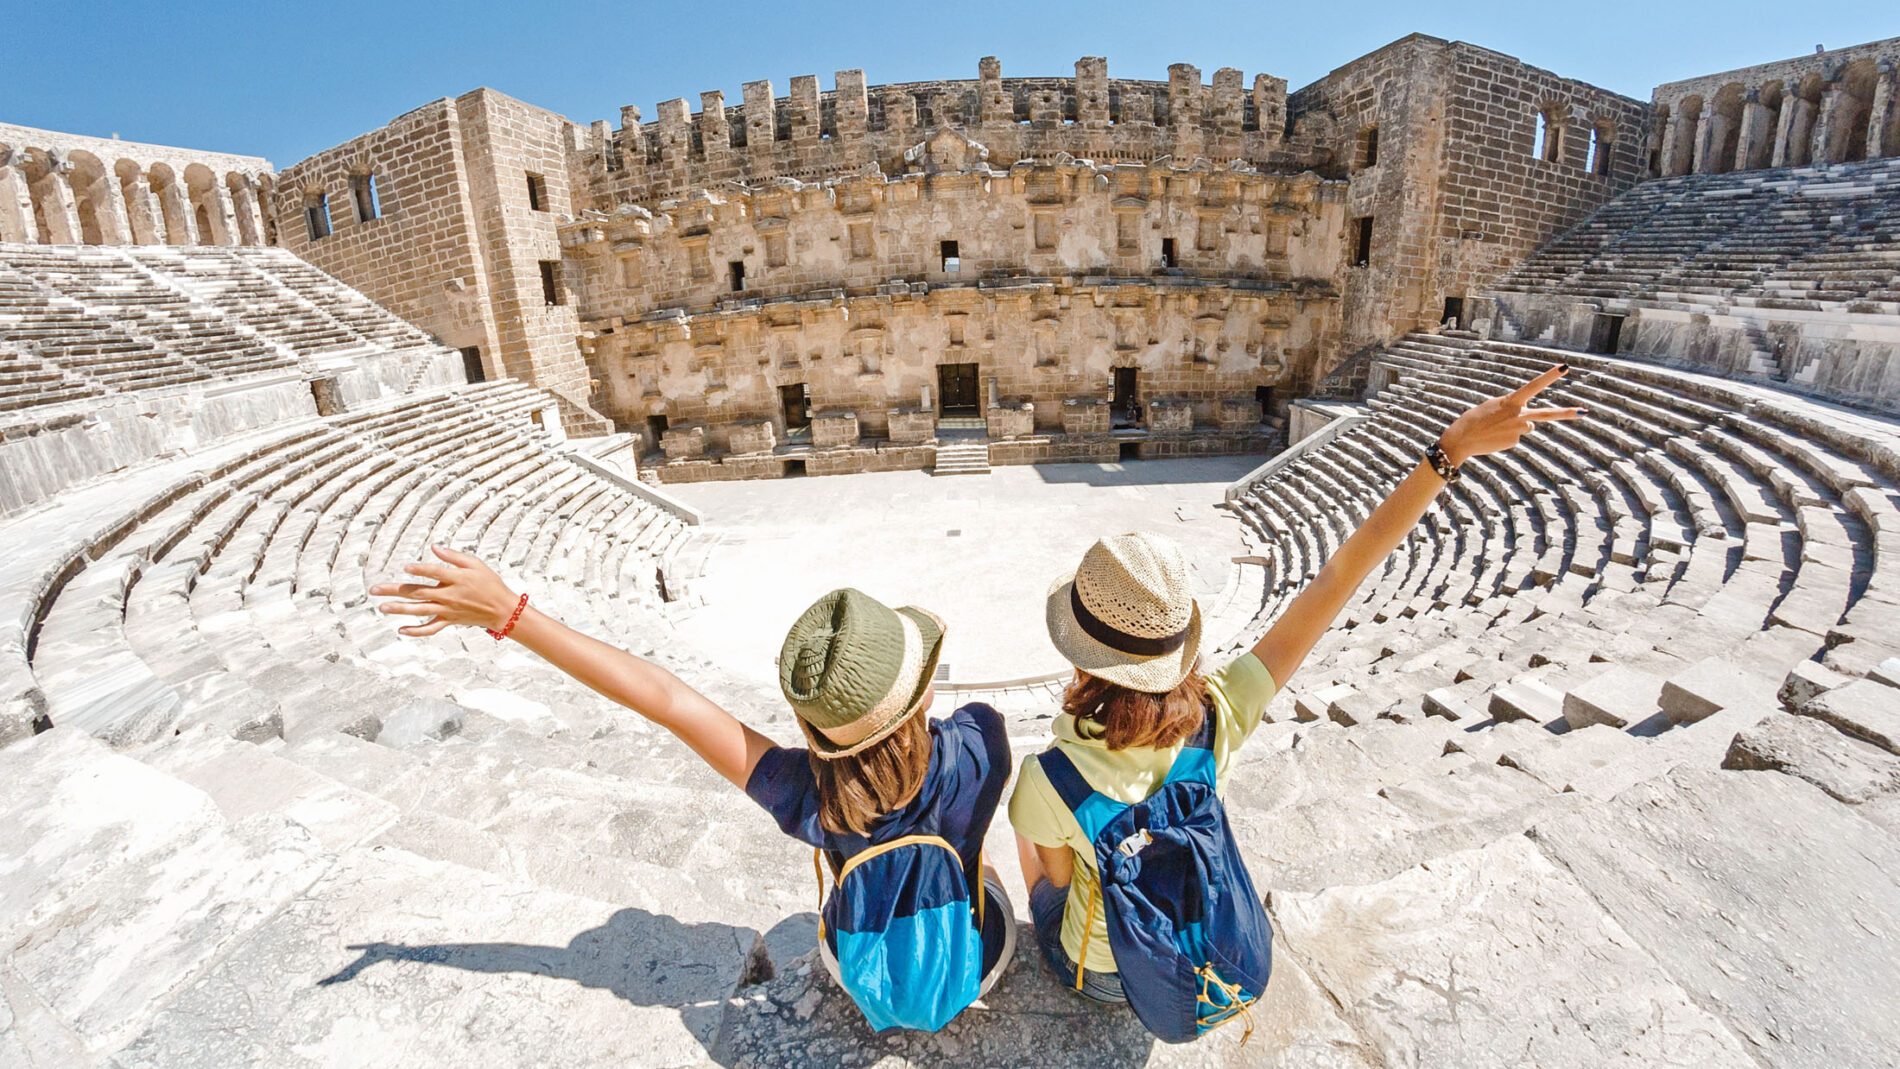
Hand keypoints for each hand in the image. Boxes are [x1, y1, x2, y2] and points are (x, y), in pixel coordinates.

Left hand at [370, 545, 517, 636]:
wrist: (502, 610)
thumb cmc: (490, 583)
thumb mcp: (476, 564)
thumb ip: (454, 557)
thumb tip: (434, 548)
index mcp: (456, 579)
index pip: (434, 573)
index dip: (420, 570)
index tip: (406, 567)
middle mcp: (449, 596)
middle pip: (418, 592)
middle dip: (395, 590)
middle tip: (374, 589)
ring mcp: (448, 610)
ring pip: (419, 610)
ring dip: (399, 609)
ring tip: (382, 607)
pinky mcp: (449, 621)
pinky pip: (431, 628)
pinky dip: (416, 631)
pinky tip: (401, 630)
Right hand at [1438, 363, 1582, 465]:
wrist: (1462, 439)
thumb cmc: (1476, 419)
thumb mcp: (1494, 407)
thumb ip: (1515, 410)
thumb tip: (1531, 424)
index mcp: (1511, 401)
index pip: (1534, 385)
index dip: (1550, 376)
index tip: (1565, 367)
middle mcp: (1518, 415)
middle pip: (1547, 414)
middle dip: (1566, 413)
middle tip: (1584, 412)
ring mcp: (1518, 430)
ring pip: (1528, 426)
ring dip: (1516, 426)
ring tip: (1497, 428)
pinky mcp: (1515, 442)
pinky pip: (1516, 437)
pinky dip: (1507, 437)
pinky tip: (1495, 437)